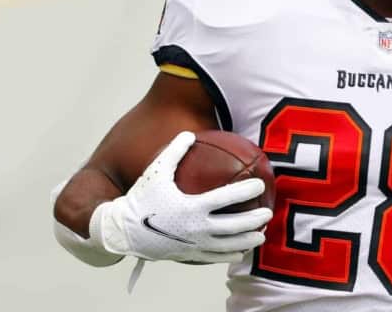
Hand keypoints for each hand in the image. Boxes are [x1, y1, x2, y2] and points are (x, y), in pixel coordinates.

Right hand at [90, 131, 272, 263]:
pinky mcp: (189, 255)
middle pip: (234, 226)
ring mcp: (194, 245)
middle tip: (268, 212)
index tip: (260, 185)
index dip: (246, 191)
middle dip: (255, 219)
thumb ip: (173, 151)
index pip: (227, 199)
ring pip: (229, 245)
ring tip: (261, 235)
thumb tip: (189, 133)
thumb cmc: (141, 198)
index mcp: (191, 207)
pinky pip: (215, 257)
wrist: (123, 231)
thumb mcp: (155, 171)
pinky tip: (241, 251)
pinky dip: (231, 255)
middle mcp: (196, 228)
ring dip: (248, 240)